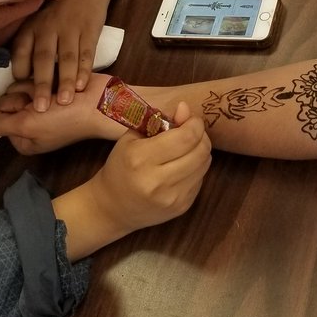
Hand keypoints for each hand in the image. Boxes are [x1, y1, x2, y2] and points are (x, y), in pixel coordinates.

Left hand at [0, 78, 123, 154]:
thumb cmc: (65, 119)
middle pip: (9, 101)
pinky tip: (59, 83)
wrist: (101, 103)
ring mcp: (41, 106)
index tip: (24, 110)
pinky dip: (45, 79)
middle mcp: (30, 124)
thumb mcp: (27, 126)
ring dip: (35, 87)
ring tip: (54, 92)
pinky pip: (37, 79)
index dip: (8, 110)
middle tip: (43, 102)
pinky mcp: (52, 91)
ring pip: (22, 87)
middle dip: (23, 97)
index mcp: (24, 140)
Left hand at [9, 0, 110, 111]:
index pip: (21, 53)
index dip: (20, 74)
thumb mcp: (36, 24)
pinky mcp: (90, 31)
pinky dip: (86, 70)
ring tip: (65, 102)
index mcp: (31, 28)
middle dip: (42, 85)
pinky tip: (84, 86)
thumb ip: (28, 48)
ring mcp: (70, 29)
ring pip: (67, 58)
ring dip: (66, 81)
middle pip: (43, 58)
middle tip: (41, 108)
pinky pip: (87, 53)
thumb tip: (20, 81)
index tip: (21, 96)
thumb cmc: (57, 14)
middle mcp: (48, 28)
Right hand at [85, 101, 211, 237]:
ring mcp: (172, 197)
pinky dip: (196, 168)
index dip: (194, 123)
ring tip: (187, 148)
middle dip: (201, 136)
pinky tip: (182, 166)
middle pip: (200, 151)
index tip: (191, 119)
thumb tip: (185, 108)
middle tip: (192, 131)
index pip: (185, 137)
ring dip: (201, 152)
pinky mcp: (182, 207)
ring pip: (204, 165)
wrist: (112, 209)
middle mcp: (157, 181)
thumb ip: (159, 120)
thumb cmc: (120, 167)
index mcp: (140, 158)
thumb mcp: (132, 138)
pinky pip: (201, 179)